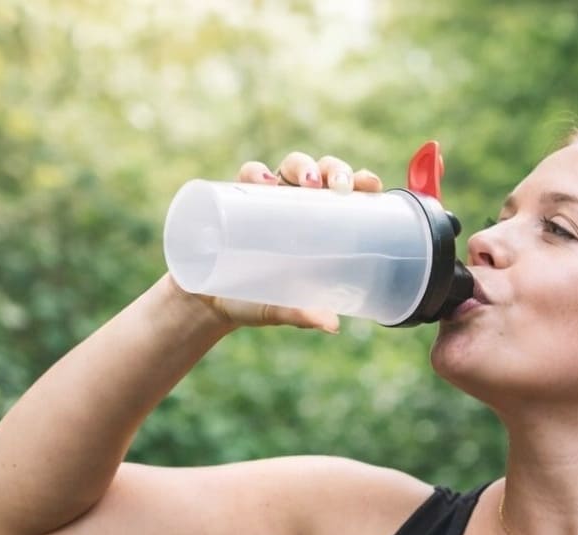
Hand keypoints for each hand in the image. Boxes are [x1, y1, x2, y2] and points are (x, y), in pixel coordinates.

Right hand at [182, 151, 386, 335]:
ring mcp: (266, 199)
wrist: (206, 302)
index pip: (344, 195)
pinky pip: (247, 175)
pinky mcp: (235, 198)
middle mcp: (295, 206)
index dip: (360, 181)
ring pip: (290, 166)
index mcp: (317, 226)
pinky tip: (264, 182)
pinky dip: (256, 172)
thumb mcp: (280, 309)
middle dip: (334, 170)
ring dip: (302, 166)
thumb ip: (303, 314)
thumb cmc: (253, 302)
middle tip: (338, 187)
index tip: (372, 185)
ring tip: (307, 183)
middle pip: (321, 173)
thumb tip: (333, 325)